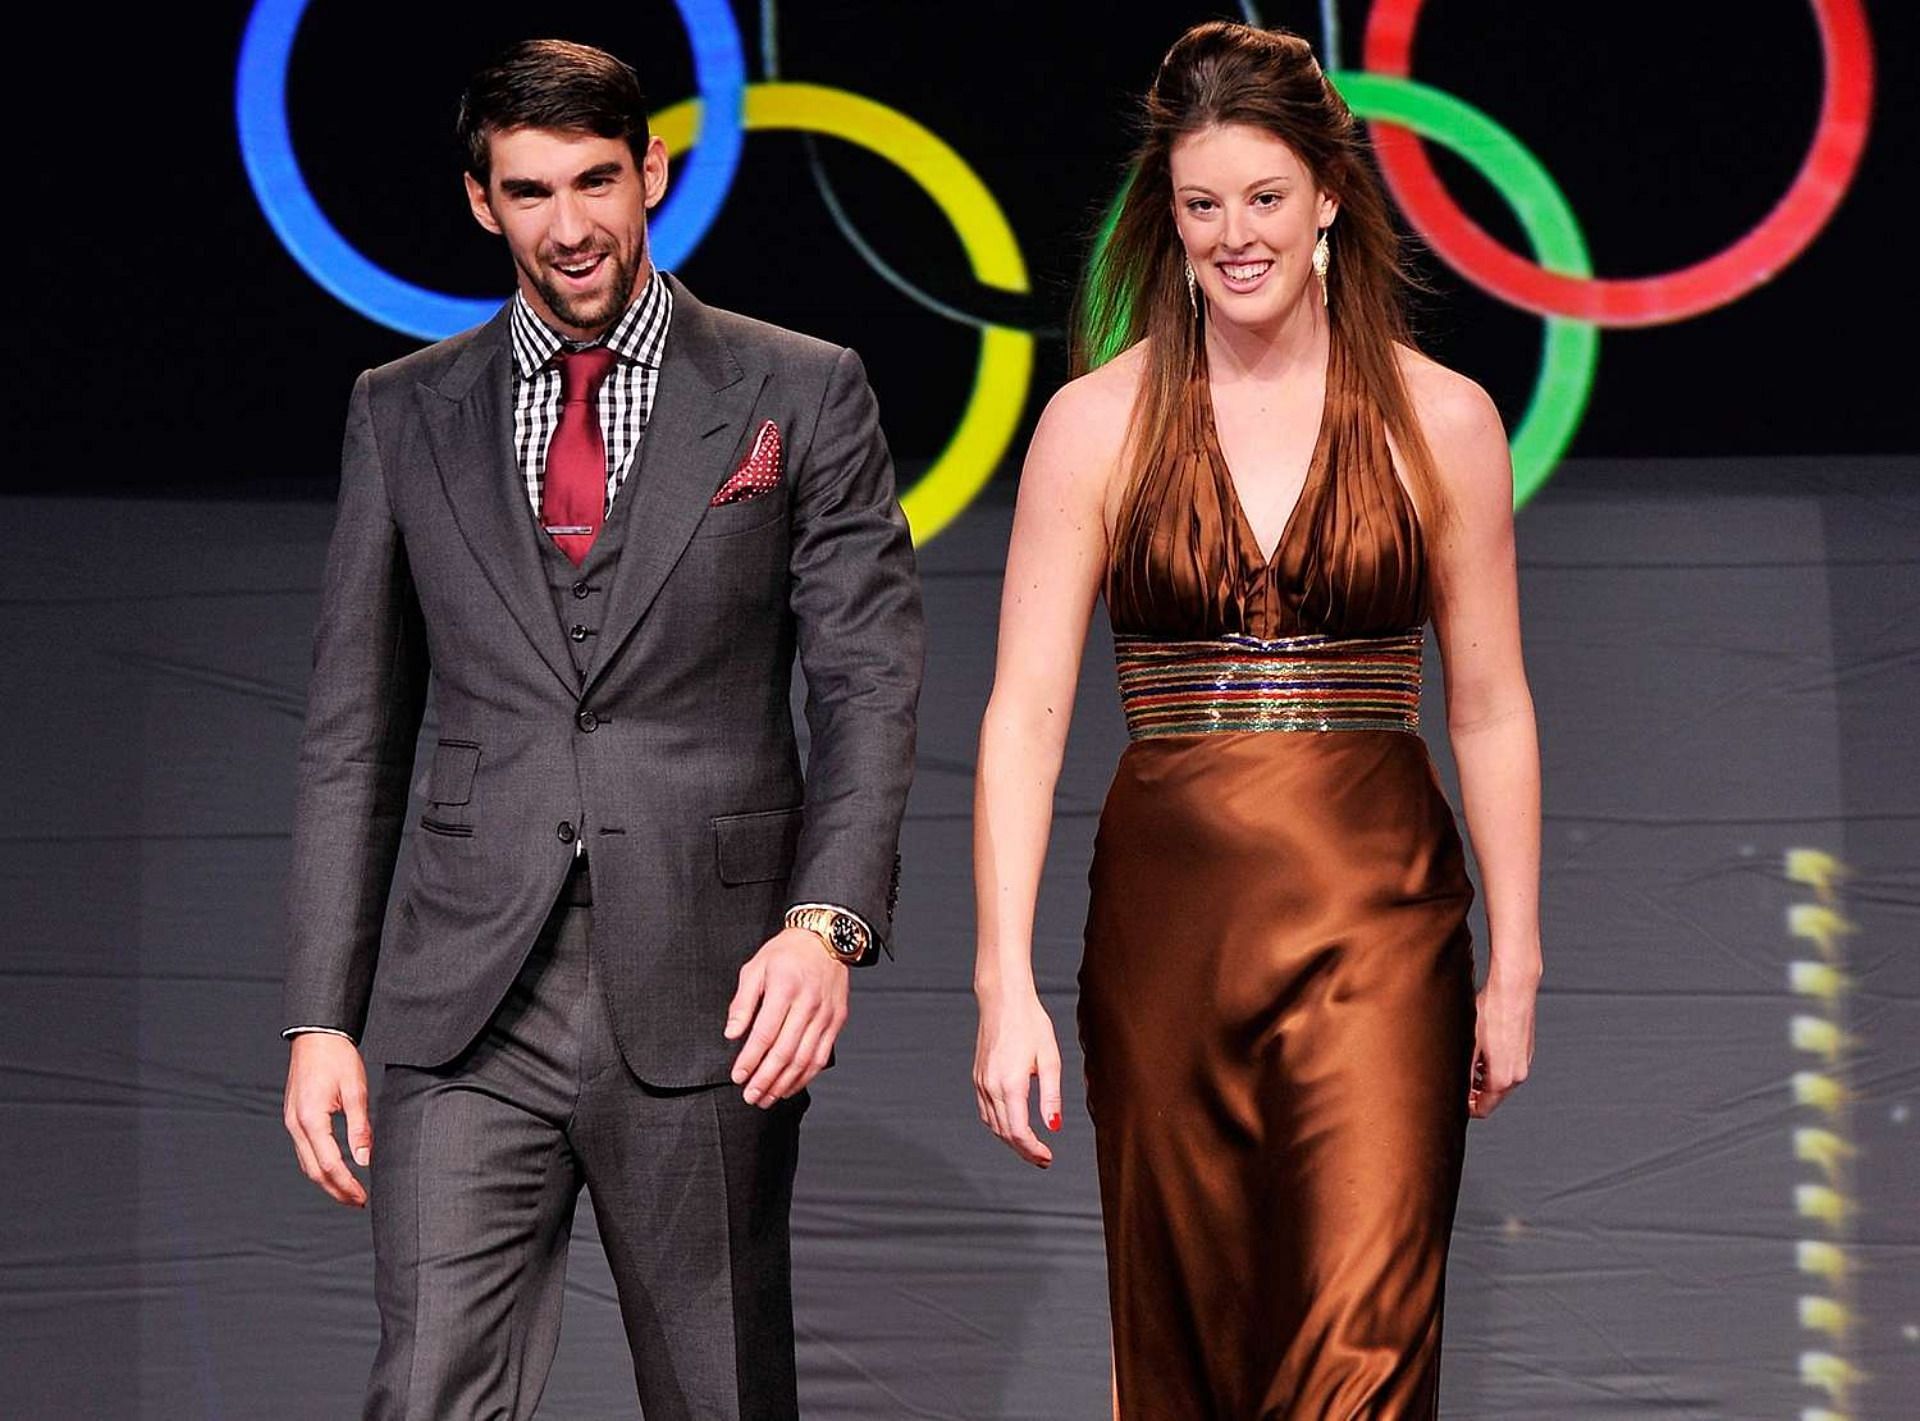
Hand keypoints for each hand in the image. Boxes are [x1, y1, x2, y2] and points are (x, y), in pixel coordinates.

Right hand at [284, 1033, 371, 1206]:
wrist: (316, 1036)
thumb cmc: (338, 1058)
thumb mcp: (356, 1090)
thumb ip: (360, 1127)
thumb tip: (364, 1160)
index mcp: (311, 1119)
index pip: (329, 1164)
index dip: (346, 1184)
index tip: (362, 1197)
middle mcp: (296, 1125)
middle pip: (313, 1171)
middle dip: (335, 1190)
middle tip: (358, 1201)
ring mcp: (292, 1122)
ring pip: (306, 1163)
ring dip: (326, 1181)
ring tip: (349, 1191)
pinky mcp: (294, 1117)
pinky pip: (304, 1150)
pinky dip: (319, 1165)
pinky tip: (334, 1170)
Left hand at [725, 927, 850, 1107]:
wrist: (826, 938)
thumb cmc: (787, 953)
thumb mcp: (755, 967)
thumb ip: (742, 1002)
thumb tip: (732, 1034)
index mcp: (785, 988)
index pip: (764, 1033)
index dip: (750, 1059)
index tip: (738, 1076)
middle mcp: (808, 1004)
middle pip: (785, 1052)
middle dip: (765, 1079)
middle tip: (750, 1096)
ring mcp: (825, 1015)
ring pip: (804, 1059)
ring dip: (784, 1083)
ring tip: (767, 1098)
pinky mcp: (837, 1021)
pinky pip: (821, 1056)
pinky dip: (805, 1076)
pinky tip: (790, 1087)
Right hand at [973, 984, 1062, 1167]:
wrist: (1003, 999)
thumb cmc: (1030, 1023)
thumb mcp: (1050, 1059)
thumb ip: (1051, 1097)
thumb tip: (1054, 1126)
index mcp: (1010, 1084)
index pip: (1018, 1132)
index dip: (1033, 1150)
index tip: (1047, 1157)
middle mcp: (991, 1086)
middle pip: (1004, 1133)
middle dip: (1023, 1150)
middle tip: (1043, 1159)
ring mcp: (981, 1082)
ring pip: (992, 1124)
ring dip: (1010, 1140)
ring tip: (1030, 1146)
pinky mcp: (978, 1076)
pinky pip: (985, 1110)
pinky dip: (998, 1124)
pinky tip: (1012, 1124)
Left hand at [1469, 961, 1537, 1118]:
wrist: (1513, 989)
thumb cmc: (1491, 1012)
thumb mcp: (1468, 1046)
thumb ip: (1464, 1073)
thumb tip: (1456, 1089)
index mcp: (1503, 1078)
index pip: (1484, 1109)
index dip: (1466, 1107)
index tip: (1453, 1098)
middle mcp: (1518, 1074)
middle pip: (1493, 1096)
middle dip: (1474, 1091)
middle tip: (1456, 1078)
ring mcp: (1524, 1061)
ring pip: (1500, 1080)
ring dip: (1483, 1077)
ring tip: (1467, 1059)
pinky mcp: (1526, 1049)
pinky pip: (1508, 1066)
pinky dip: (1494, 1065)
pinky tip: (1482, 1048)